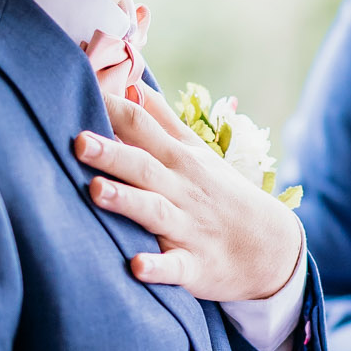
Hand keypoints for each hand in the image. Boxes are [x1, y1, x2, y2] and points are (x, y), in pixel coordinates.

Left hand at [72, 85, 303, 302]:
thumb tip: (131, 83)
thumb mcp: (198, 153)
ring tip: (95, 191)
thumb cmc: (223, 194)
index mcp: (180, 160)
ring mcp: (189, 229)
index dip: (113, 109)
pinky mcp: (195, 266)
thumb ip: (161, 120)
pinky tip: (138, 266)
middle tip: (79, 141)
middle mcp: (183, 190)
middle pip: (144, 167)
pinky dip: (158, 267)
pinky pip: (175, 266)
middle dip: (112, 154)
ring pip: (154, 211)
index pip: (143, 127)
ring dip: (126, 201)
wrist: (271, 248)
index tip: (82, 92)